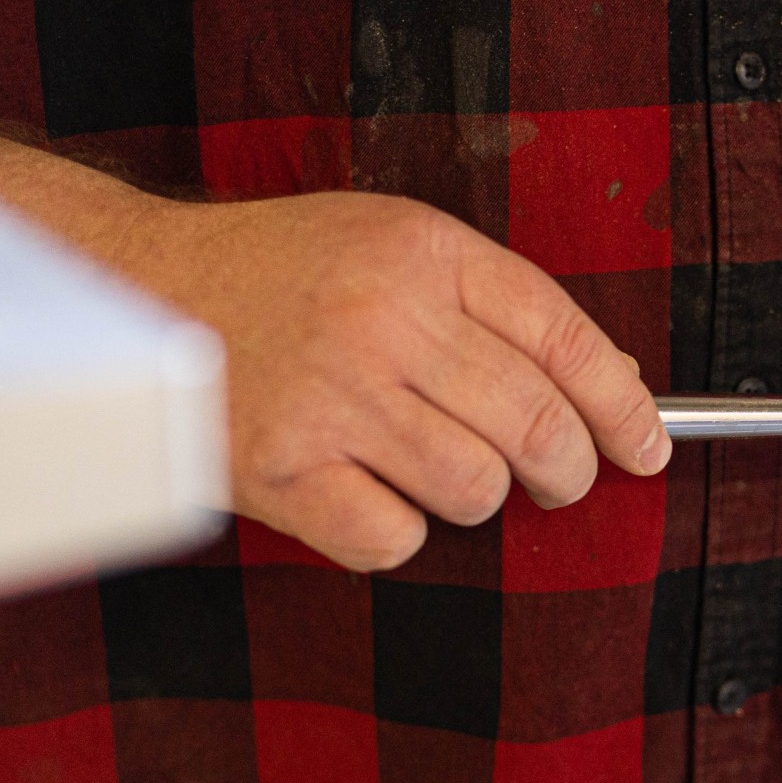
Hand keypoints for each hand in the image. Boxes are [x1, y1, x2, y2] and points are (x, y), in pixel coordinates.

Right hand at [93, 191, 668, 571]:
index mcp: (424, 252)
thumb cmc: (277, 273)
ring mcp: (331, 396)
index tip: (646, 448)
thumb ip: (491, 304)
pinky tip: (364, 492)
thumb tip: (610, 386)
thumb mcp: (390, 243)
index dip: (624, 407)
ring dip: (474, 496)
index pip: (566, 339)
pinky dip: (395, 533)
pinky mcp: (283, 469)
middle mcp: (383, 319)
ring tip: (431, 468)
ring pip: (476, 489)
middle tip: (559, 479)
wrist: (135, 293)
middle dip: (568, 470)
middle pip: (536, 426)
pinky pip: (395, 538)